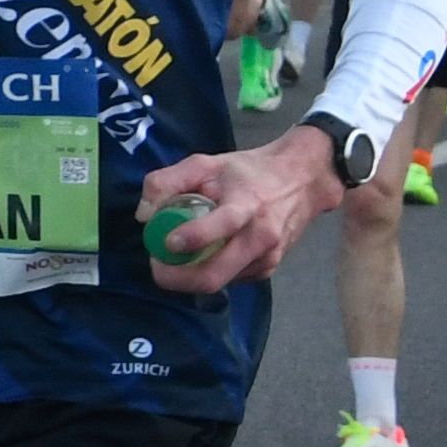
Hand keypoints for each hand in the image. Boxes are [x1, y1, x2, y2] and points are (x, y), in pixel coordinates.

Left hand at [130, 129, 336, 292]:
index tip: (165, 243)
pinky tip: (205, 254)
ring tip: (177, 256)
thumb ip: (167, 181)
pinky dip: (210, 272)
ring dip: (190, 276)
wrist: (302, 181)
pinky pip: (231, 280)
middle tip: (156, 265)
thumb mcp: (206, 163)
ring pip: (219, 282)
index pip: (220, 227)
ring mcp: (268, 257)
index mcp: (247, 206)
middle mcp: (261, 237)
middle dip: (176, 278)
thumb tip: (144, 216)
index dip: (190, 239)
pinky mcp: (269, 269)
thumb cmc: (249, 172)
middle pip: (214, 275)